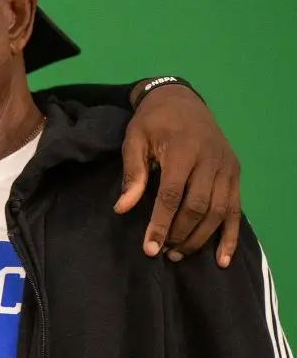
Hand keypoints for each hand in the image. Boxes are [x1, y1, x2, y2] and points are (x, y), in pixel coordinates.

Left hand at [115, 85, 240, 266]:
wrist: (181, 99)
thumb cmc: (152, 121)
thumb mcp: (134, 140)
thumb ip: (132, 174)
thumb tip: (122, 208)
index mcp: (184, 151)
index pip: (172, 196)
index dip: (161, 223)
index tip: (150, 247)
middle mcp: (210, 161)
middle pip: (197, 207)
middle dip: (180, 234)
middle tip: (162, 252)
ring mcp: (226, 168)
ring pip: (218, 212)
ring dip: (199, 238)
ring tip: (178, 254)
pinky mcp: (235, 174)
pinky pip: (235, 210)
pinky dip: (230, 236)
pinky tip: (222, 258)